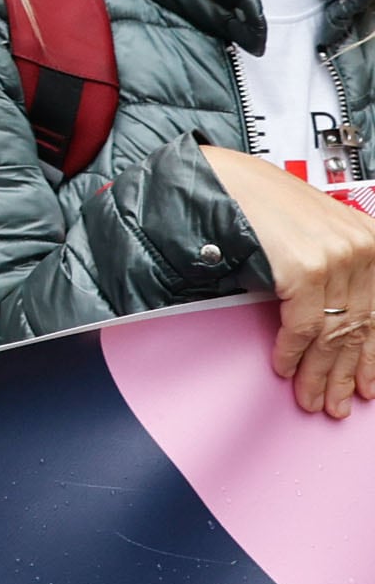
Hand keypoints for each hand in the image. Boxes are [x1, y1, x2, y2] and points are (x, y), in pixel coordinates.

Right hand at [203, 148, 374, 415]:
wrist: (224, 180)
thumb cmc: (262, 204)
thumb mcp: (315, 235)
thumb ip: (335, 271)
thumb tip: (338, 323)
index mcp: (370, 241)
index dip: (370, 357)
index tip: (365, 385)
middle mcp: (361, 249)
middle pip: (356, 327)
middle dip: (343, 373)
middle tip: (334, 402)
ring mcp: (336, 258)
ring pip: (332, 333)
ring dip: (319, 373)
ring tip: (311, 398)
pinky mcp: (307, 269)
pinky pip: (304, 326)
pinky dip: (294, 353)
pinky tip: (286, 368)